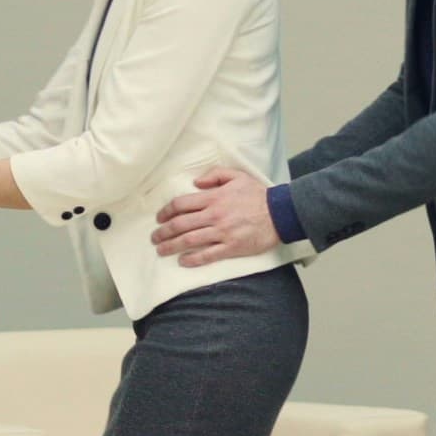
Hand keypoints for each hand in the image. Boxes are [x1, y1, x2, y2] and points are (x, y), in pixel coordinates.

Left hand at [154, 165, 277, 266]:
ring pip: (189, 240)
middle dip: (163, 232)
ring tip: (161, 250)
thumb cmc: (258, 195)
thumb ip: (214, 175)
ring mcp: (222, 233)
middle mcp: (214, 215)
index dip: (166, 211)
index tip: (159, 218)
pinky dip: (192, 259)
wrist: (280, 213)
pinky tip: (182, 261)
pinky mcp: (231, 247)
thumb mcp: (237, 176)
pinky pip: (207, 255)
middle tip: (155, 237)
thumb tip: (195, 183)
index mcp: (214, 198)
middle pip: (180, 224)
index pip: (181, 204)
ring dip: (171, 246)